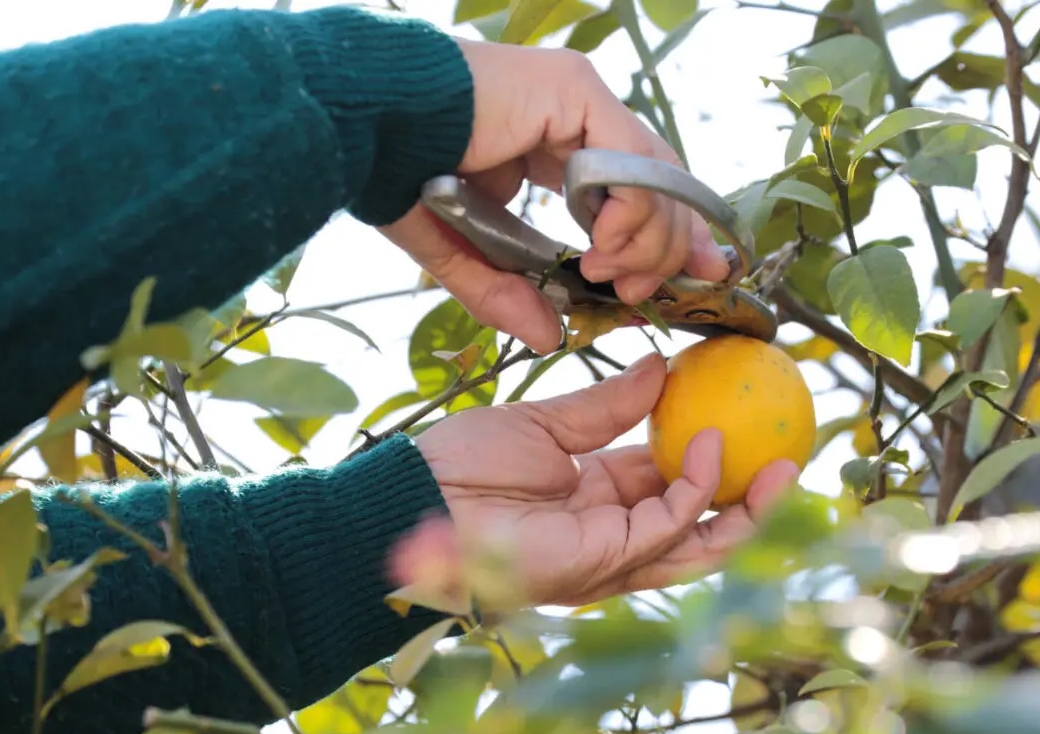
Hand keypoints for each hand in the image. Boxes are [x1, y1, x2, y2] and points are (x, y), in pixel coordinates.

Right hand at [378, 41, 730, 353]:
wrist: (361, 124)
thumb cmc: (393, 171)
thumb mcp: (461, 250)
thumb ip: (505, 291)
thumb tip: (547, 338)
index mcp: (553, 137)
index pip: (636, 187)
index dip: (664, 238)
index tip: (677, 287)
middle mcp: (576, 112)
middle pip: (660, 182)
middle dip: (671, 246)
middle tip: (651, 295)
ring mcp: (580, 96)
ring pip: (657, 176)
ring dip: (647, 240)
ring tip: (608, 276)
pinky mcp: (575, 89)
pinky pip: (632, 161)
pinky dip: (632, 213)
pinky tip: (602, 247)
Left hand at [386, 354, 799, 610]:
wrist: (414, 499)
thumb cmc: (462, 465)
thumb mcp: (546, 423)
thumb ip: (605, 404)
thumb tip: (662, 367)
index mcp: (599, 499)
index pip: (672, 484)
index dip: (714, 458)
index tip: (748, 420)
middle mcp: (613, 533)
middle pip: (701, 525)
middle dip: (751, 500)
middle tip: (791, 454)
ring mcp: (612, 554)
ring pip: (699, 542)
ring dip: (745, 507)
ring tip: (784, 462)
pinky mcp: (605, 561)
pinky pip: (667, 526)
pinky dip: (695, 488)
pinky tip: (709, 443)